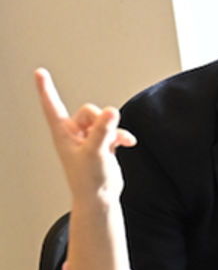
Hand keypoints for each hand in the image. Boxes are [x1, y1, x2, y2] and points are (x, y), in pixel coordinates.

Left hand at [37, 68, 135, 206]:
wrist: (100, 197)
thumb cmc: (88, 180)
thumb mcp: (95, 152)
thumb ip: (103, 130)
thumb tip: (111, 111)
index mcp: (63, 133)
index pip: (52, 106)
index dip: (45, 88)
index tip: (39, 72)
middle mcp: (74, 134)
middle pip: (89, 111)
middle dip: (101, 120)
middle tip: (104, 135)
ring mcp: (89, 139)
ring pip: (104, 120)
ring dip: (113, 130)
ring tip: (114, 144)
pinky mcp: (102, 144)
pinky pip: (114, 130)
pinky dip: (121, 136)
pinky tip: (126, 143)